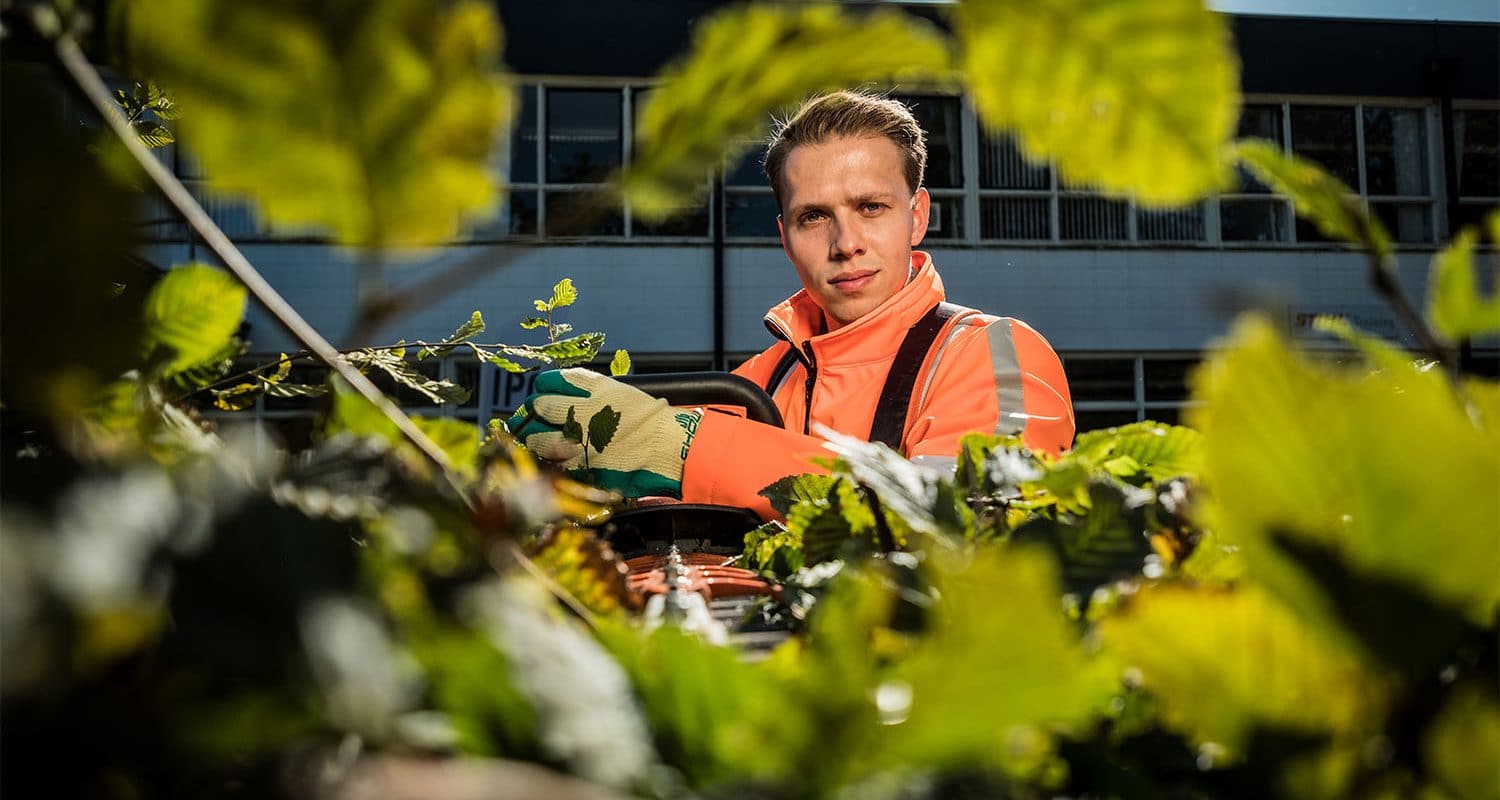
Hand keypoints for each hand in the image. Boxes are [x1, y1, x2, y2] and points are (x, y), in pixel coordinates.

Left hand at [506, 369, 700, 497]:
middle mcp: (585, 412)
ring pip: (539, 437)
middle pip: (542, 406)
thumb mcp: (624, 395)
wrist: (669, 447)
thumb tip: (572, 395)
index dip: (545, 384)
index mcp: (597, 389)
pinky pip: (555, 462)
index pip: (556, 380)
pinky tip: (549, 457)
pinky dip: (550, 460)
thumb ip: (595, 393)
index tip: (542, 387)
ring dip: (534, 437)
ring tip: (533, 437)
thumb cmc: (653, 421)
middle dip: (535, 409)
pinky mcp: (583, 464)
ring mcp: (581, 440)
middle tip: (533, 412)